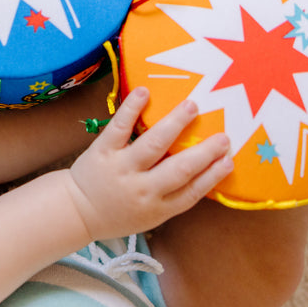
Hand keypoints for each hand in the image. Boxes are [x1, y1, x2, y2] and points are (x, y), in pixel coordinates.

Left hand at [67, 87, 232, 239]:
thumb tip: (207, 169)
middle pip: (178, 170)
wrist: (78, 211)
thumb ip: (174, 196)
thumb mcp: (151, 214)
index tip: (229, 159)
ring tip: (191, 106)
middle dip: (203, 153)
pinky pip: (119, 128)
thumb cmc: (121, 212)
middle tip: (224, 136)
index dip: (212, 177)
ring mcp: (122, 169)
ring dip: (174, 124)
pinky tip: (144, 92)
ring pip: (152, 145)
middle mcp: (142, 190)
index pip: (191, 193)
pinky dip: (131, 109)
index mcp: (157, 208)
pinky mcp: (103, 151)